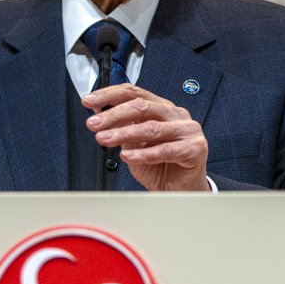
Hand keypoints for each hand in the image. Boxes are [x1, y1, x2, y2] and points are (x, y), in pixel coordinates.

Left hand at [83, 84, 209, 191]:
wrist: (181, 190)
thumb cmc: (162, 166)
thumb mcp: (135, 144)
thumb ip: (122, 128)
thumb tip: (99, 114)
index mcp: (162, 108)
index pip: (135, 93)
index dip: (110, 95)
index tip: (90, 101)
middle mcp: (175, 115)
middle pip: (142, 106)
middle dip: (113, 115)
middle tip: (94, 124)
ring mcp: (187, 130)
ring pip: (152, 127)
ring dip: (124, 133)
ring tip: (105, 139)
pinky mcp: (195, 148)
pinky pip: (165, 150)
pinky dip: (143, 154)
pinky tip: (128, 156)